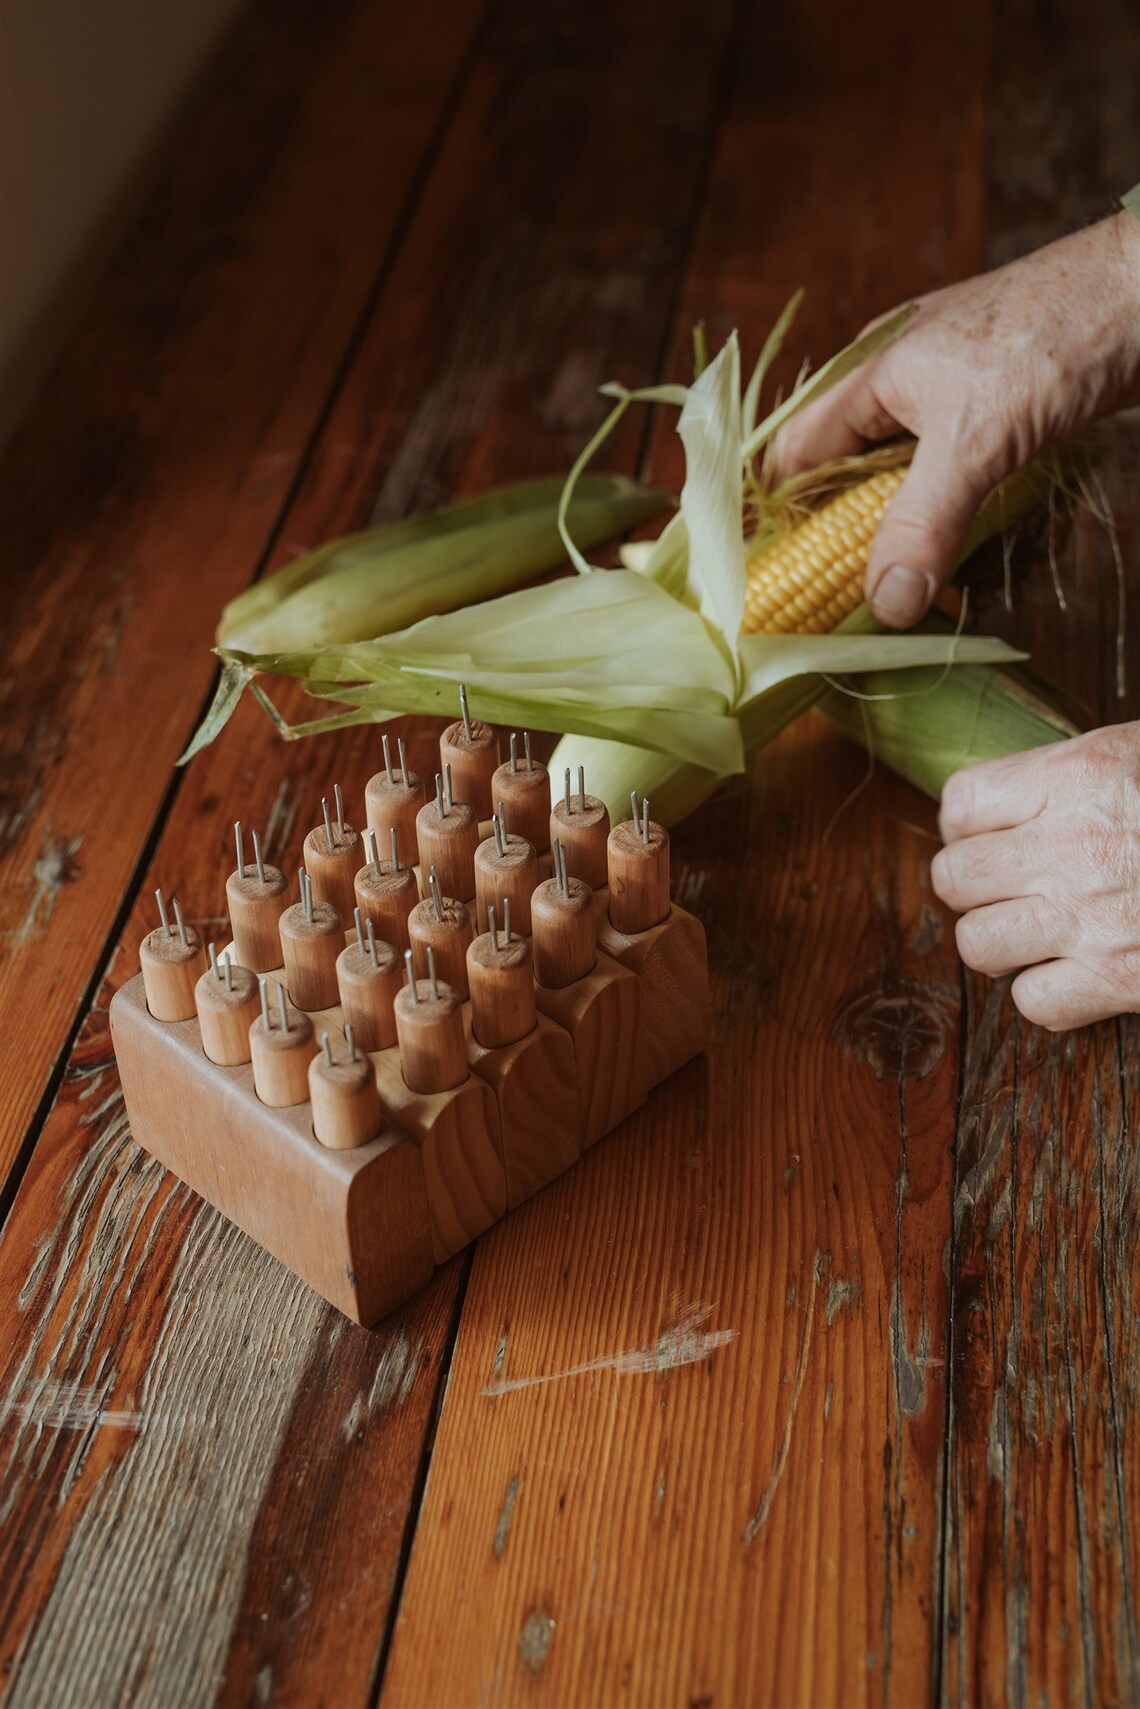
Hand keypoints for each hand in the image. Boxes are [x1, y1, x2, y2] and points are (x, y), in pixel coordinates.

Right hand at [773, 211, 1139, 627]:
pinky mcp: (1004, 407)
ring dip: (923, 534)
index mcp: (871, 373)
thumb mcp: (973, 442)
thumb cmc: (1054, 338)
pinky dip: (968, 516)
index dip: (785, 518)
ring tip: (935, 587)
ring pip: (912, 482)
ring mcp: (955, 393)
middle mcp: (902, 381)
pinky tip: (983, 551)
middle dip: (861, 541)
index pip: (796, 455)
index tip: (788, 586)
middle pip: (852, 477)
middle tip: (870, 603)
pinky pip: (964, 476)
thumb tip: (884, 606)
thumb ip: (922, 525)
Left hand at [932, 723, 1139, 1029]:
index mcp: (1078, 775)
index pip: (961, 804)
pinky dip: (1047, 995)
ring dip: (1000, 941)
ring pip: (977, 944)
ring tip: (1036, 931)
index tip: (991, 833)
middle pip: (953, 877)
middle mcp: (1071, 845)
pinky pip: (1033, 1003)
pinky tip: (1077, 972)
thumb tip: (1018, 797)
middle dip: (973, 884)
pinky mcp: (1121, 980)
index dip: (969, 824)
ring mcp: (1092, 918)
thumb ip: (1076, 774)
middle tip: (1008, 886)